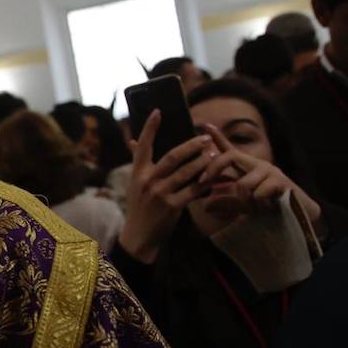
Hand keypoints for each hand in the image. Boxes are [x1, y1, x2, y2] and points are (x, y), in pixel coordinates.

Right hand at [117, 111, 216, 263]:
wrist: (139, 236)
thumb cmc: (139, 207)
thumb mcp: (134, 184)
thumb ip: (137, 162)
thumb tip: (132, 141)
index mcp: (138, 172)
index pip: (142, 145)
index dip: (150, 127)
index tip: (158, 111)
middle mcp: (147, 181)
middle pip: (172, 156)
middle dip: (191, 146)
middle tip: (206, 139)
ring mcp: (159, 194)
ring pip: (186, 172)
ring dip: (202, 162)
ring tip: (215, 155)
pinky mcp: (172, 207)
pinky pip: (193, 191)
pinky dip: (204, 184)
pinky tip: (214, 178)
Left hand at [197, 124, 321, 224]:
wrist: (299, 216)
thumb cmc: (270, 209)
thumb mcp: (244, 204)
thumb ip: (227, 202)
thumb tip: (206, 207)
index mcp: (248, 168)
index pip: (231, 150)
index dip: (218, 138)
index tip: (206, 126)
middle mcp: (259, 165)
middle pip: (230, 156)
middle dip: (213, 169)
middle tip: (204, 182)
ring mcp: (270, 171)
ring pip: (242, 185)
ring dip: (245, 203)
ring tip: (257, 208)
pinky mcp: (281, 181)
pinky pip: (257, 194)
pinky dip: (259, 206)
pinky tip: (270, 207)